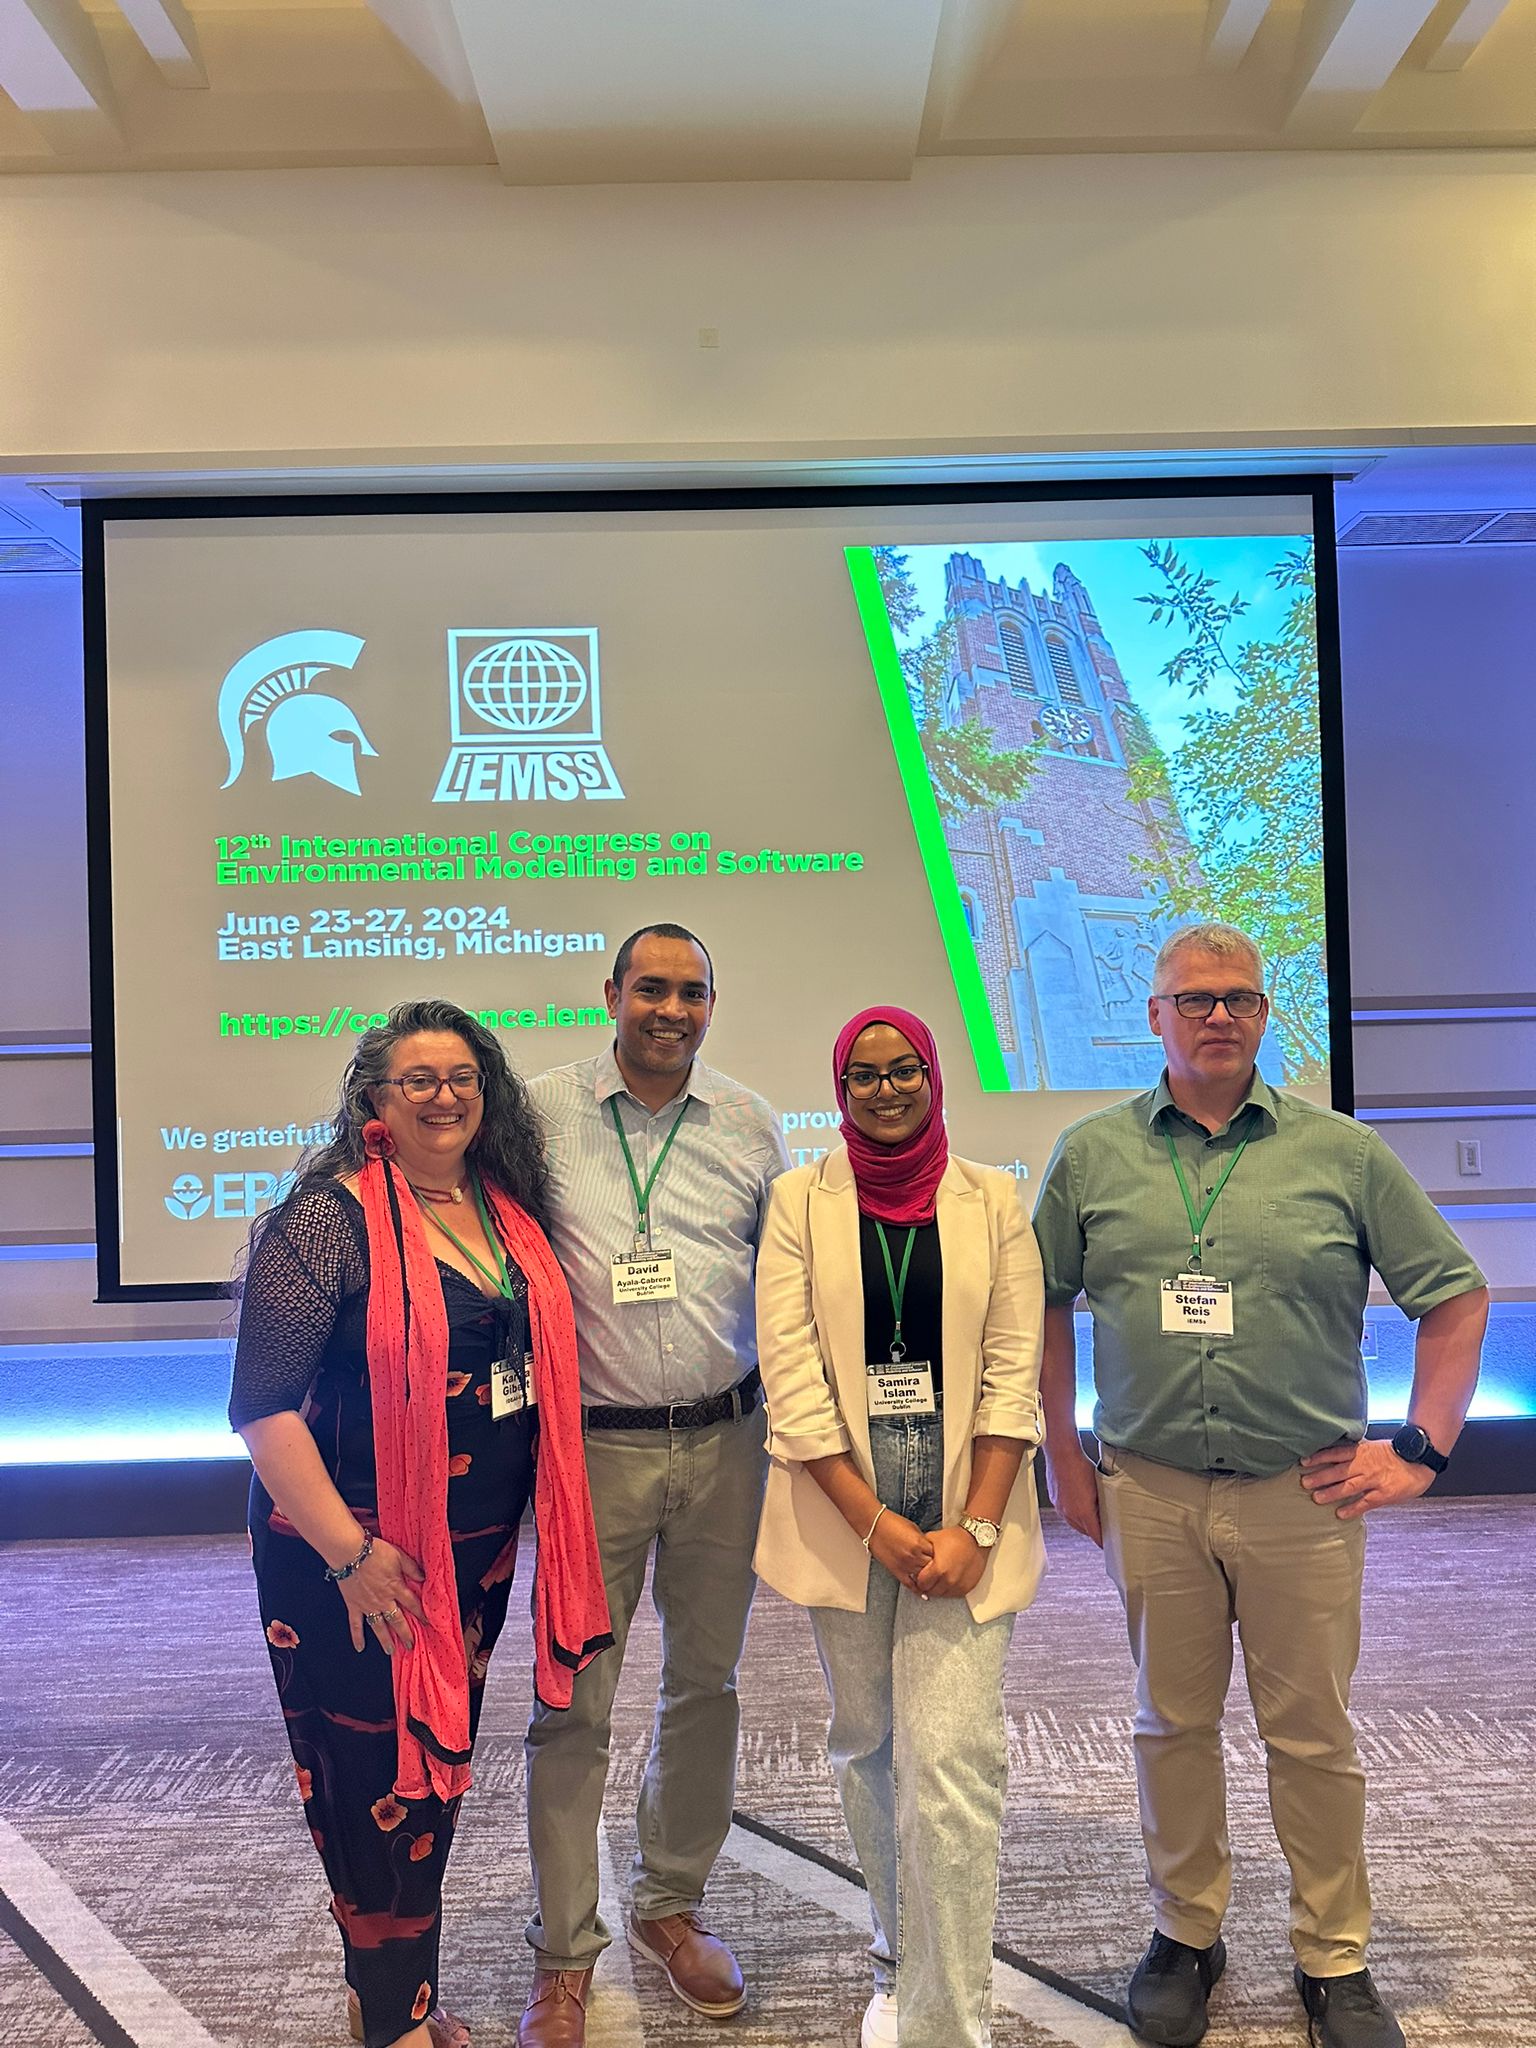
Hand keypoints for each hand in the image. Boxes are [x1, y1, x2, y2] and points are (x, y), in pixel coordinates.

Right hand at [337, 1538, 427, 1653]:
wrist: (351, 1553)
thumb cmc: (375, 1552)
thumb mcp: (399, 1555)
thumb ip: (412, 1568)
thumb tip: (423, 1578)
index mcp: (396, 1588)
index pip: (413, 1604)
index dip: (421, 1614)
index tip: (428, 1624)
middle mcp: (384, 1600)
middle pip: (398, 1620)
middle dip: (405, 1634)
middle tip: (411, 1645)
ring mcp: (368, 1606)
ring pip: (379, 1627)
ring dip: (386, 1640)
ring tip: (391, 1651)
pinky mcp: (354, 1606)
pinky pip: (356, 1625)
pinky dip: (357, 1637)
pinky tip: (360, 1648)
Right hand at [868, 1510, 932, 1593]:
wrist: (875, 1526)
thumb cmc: (892, 1524)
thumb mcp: (914, 1529)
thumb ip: (923, 1541)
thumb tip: (929, 1550)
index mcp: (919, 1543)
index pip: (937, 1555)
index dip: (939, 1556)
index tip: (940, 1557)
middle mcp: (914, 1556)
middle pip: (932, 1567)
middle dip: (934, 1567)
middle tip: (936, 1568)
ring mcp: (905, 1565)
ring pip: (923, 1577)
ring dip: (927, 1577)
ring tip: (932, 1579)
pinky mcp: (897, 1571)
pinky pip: (910, 1584)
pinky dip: (917, 1590)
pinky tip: (922, 1593)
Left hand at [914, 1525, 987, 1598]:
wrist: (976, 1539)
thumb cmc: (955, 1538)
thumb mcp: (932, 1540)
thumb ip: (922, 1552)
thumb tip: (914, 1559)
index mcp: (938, 1569)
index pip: (922, 1584)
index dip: (919, 1579)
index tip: (921, 1576)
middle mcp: (949, 1580)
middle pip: (931, 1592)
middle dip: (928, 1585)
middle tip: (929, 1578)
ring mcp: (959, 1585)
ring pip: (942, 1595)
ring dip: (938, 1588)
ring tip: (939, 1578)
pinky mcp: (967, 1587)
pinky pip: (954, 1594)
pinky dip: (949, 1589)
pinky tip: (948, 1580)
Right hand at [1045, 1446, 1103, 1546]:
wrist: (1061, 1454)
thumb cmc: (1080, 1465)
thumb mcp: (1099, 1486)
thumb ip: (1103, 1503)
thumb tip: (1108, 1512)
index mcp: (1083, 1513)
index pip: (1096, 1536)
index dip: (1104, 1542)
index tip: (1109, 1544)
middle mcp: (1070, 1514)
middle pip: (1085, 1532)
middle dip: (1095, 1532)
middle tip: (1105, 1528)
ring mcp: (1061, 1509)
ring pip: (1075, 1524)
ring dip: (1084, 1523)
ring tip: (1093, 1516)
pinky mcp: (1055, 1502)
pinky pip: (1066, 1515)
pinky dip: (1074, 1514)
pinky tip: (1079, 1505)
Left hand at [1299, 1438, 1434, 1518]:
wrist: (1420, 1460)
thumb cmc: (1396, 1453)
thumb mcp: (1374, 1446)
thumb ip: (1357, 1451)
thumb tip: (1336, 1453)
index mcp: (1362, 1451)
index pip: (1335, 1452)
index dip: (1319, 1457)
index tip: (1304, 1461)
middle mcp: (1365, 1464)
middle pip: (1338, 1471)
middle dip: (1320, 1477)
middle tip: (1304, 1483)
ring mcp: (1374, 1479)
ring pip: (1348, 1486)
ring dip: (1331, 1493)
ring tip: (1316, 1498)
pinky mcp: (1384, 1494)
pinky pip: (1365, 1502)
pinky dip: (1352, 1508)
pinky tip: (1340, 1514)